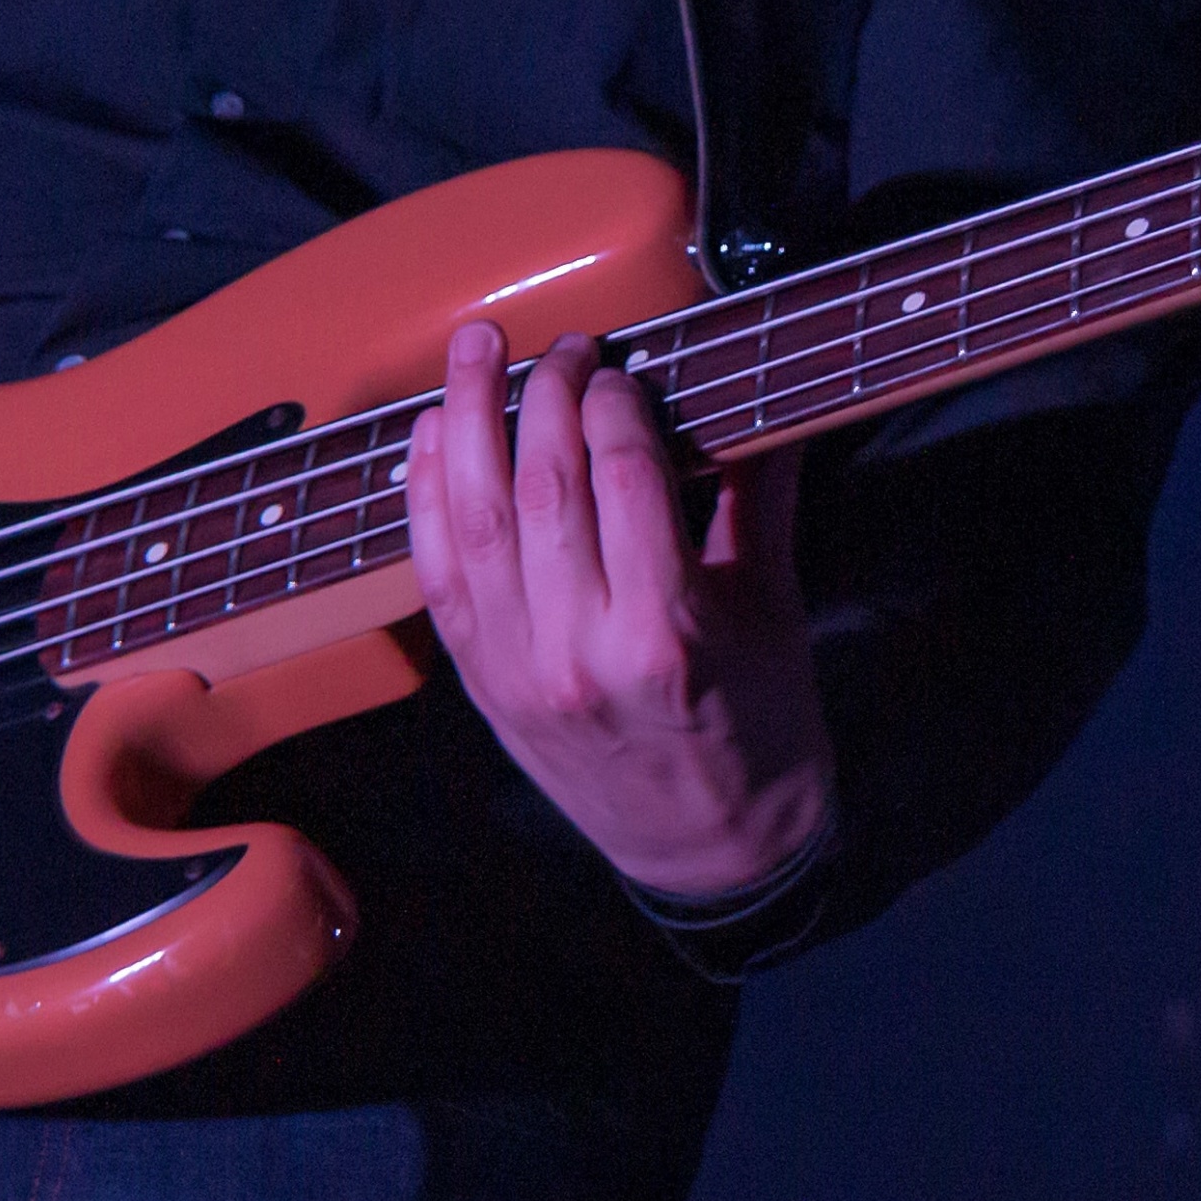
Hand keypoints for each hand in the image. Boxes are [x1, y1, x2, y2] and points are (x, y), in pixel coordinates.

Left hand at [406, 324, 831, 900]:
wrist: (711, 855)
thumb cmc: (758, 729)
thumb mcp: (774, 611)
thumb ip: (756, 496)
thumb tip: (758, 392)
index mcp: (665, 634)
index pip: (624, 478)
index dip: (618, 404)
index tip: (625, 369)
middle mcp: (578, 650)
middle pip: (543, 486)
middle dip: (546, 394)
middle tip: (563, 345)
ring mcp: (518, 669)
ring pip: (474, 520)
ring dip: (467, 420)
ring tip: (474, 351)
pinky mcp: (482, 683)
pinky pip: (436, 573)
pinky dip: (426, 496)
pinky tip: (434, 436)